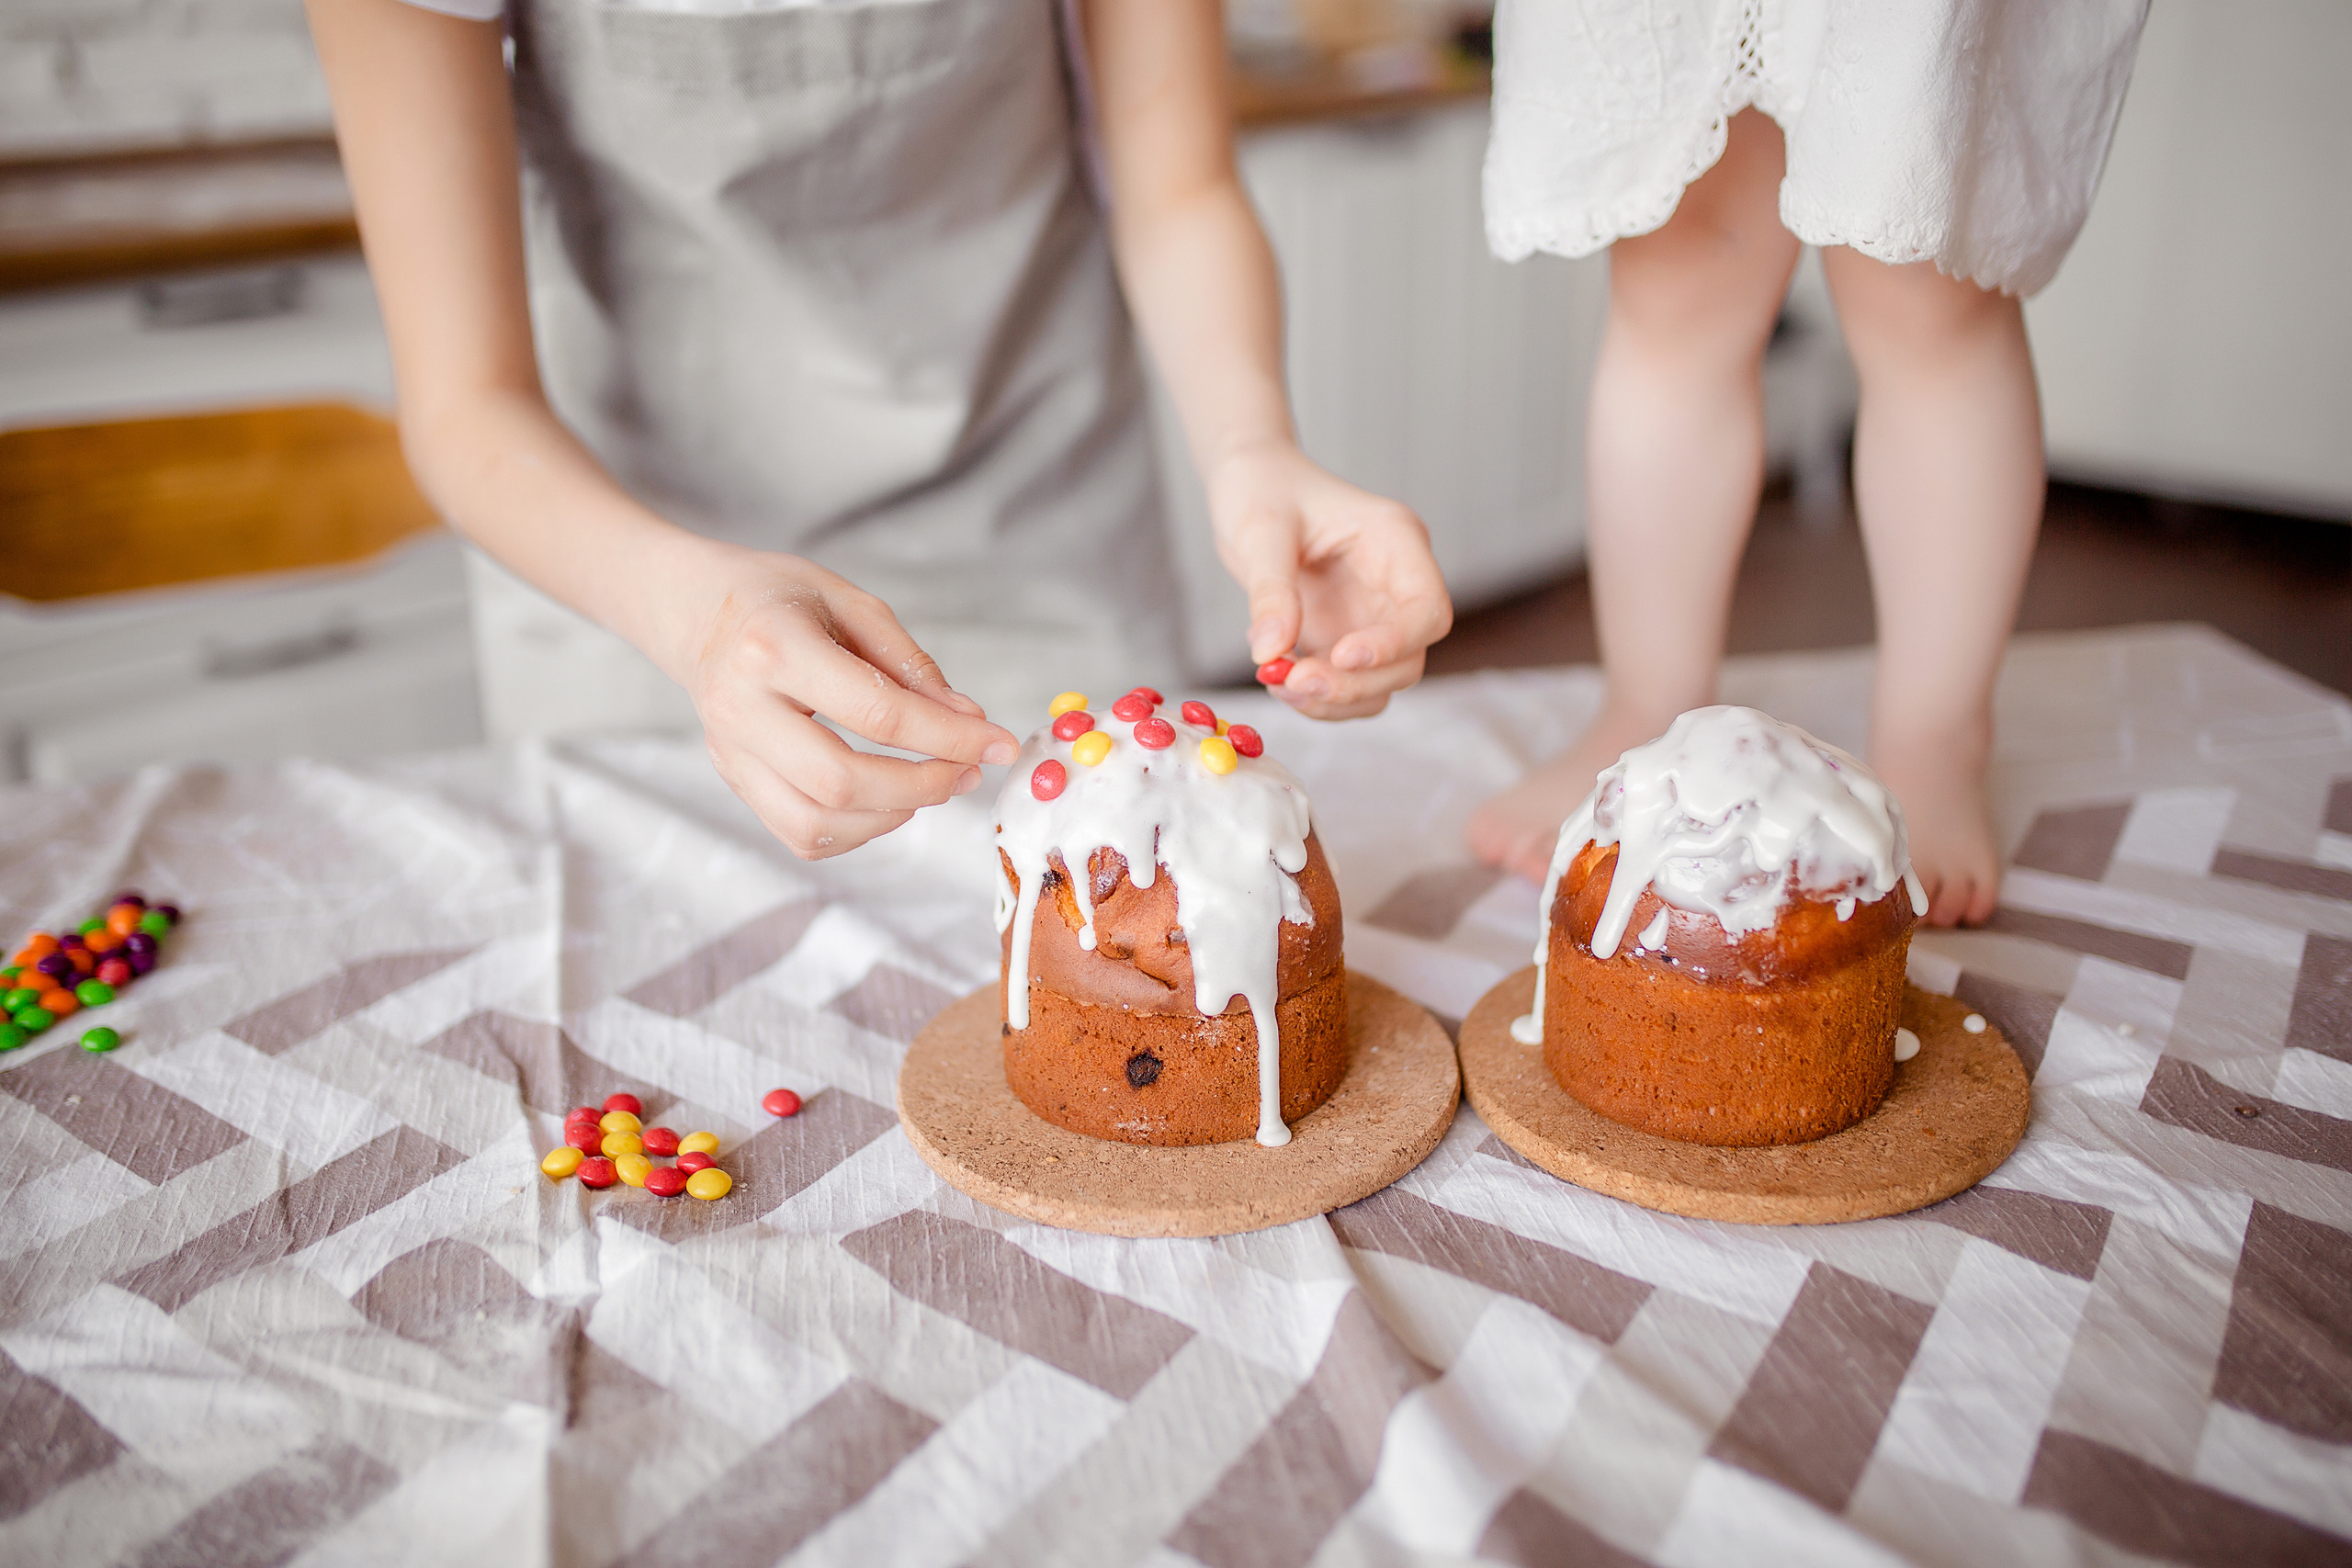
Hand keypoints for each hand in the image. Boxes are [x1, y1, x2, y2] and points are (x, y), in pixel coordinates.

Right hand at [679, 548, 1019, 859]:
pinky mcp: (733, 779)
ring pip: (816, 823)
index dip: (949, 738)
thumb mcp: (850, 603)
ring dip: (891, 816)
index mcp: (773, 648)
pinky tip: (886, 798)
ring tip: (930, 784)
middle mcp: (742, 708)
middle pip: (841, 781)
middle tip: (966, 771)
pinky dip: (857, 830)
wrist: (693, 611)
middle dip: (922, 786)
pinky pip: (799, 834)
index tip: (999, 745)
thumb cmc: (776, 598)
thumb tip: (969, 724)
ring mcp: (731, 752)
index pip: (877, 713)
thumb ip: (911, 666)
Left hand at [1209, 440, 1451, 718]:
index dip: (1396, 643)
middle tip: (1291, 681)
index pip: (1427, 609)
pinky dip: (1318, 698)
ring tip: (1276, 682)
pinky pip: (1349, 687)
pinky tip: (1276, 676)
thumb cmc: (1261, 488)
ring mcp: (1372, 617)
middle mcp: (1395, 585)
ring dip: (1335, 700)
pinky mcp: (1344, 639)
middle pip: (1409, 659)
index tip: (1342, 657)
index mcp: (1396, 542)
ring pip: (1383, 683)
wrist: (1247, 485)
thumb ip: (1270, 590)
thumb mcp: (1259, 531)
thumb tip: (1270, 652)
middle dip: (1355, 683)